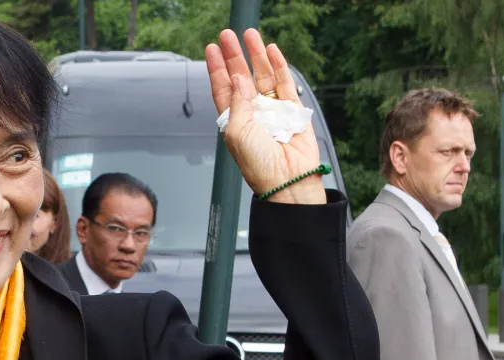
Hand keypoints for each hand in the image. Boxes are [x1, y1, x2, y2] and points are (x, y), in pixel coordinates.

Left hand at [205, 28, 325, 204]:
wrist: (286, 179)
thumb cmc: (258, 165)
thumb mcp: (237, 133)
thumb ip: (237, 103)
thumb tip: (238, 78)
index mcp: (234, 122)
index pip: (223, 90)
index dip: (217, 69)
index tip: (212, 49)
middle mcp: (252, 114)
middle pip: (241, 77)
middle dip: (234, 56)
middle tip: (228, 35)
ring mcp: (272, 110)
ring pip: (262, 76)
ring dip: (255, 55)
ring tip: (249, 35)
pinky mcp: (292, 110)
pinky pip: (284, 82)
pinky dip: (278, 65)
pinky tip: (270, 51)